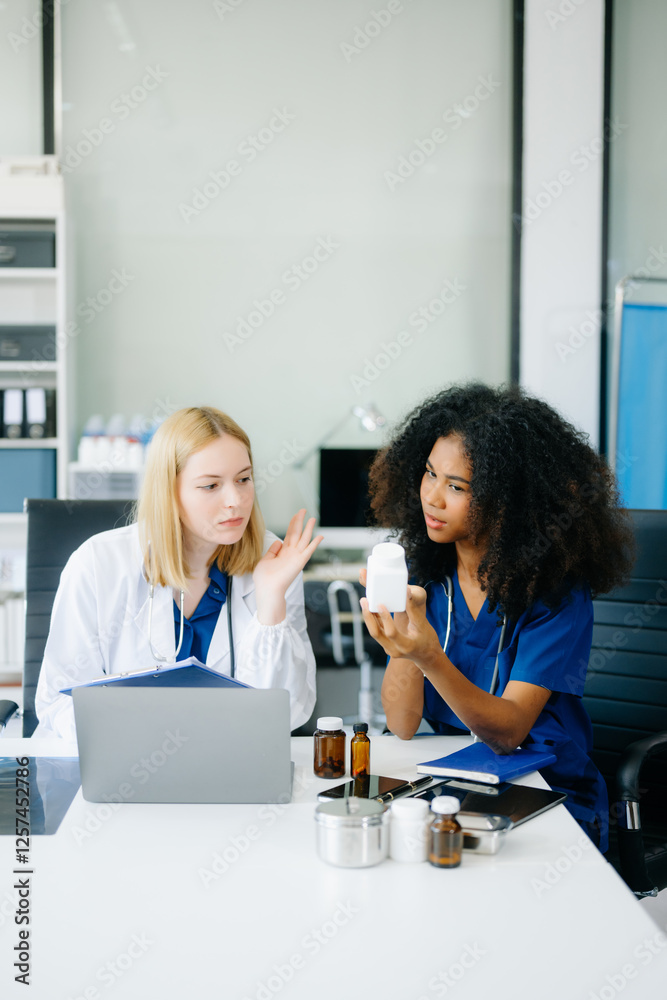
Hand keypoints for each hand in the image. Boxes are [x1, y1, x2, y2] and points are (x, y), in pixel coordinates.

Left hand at [253, 509, 322, 623]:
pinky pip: (309, 550)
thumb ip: (272, 551)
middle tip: (303, 510)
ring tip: (312, 518)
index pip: (289, 535)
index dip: (292, 524)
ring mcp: (296, 557)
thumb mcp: (265, 560)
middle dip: (299, 521)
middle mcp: (291, 553)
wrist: (267, 590)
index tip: (295, 515)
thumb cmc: (264, 579)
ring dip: (308, 528)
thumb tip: (278, 541)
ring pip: (304, 539)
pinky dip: (315, 543)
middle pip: (297, 533)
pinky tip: (320, 536)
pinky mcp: (300, 562)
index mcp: (283, 552)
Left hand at [360, 584, 441, 667]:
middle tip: (364, 600)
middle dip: (368, 616)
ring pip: (375, 632)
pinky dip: (374, 620)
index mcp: (406, 646)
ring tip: (364, 602)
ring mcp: (388, 649)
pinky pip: (377, 632)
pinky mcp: (386, 645)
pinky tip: (371, 608)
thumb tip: (407, 592)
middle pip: (376, 633)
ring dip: (369, 617)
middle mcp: (394, 650)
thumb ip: (413, 609)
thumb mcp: (423, 625)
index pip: (391, 632)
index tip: (381, 604)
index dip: (385, 618)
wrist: (426, 655)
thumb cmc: (428, 639)